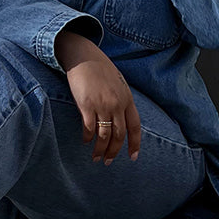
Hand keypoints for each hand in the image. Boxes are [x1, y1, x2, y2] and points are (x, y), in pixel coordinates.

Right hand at [54, 32, 140, 163]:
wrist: (84, 56)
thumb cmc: (98, 68)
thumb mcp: (117, 83)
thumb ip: (120, 100)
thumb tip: (118, 116)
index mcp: (127, 99)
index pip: (135, 127)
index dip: (134, 144)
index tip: (132, 157)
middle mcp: (117, 104)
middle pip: (119, 135)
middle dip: (114, 151)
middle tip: (108, 162)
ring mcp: (102, 105)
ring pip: (104, 135)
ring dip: (100, 149)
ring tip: (95, 157)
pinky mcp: (86, 105)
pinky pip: (89, 128)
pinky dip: (88, 137)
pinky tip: (85, 141)